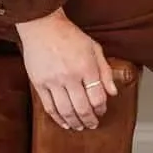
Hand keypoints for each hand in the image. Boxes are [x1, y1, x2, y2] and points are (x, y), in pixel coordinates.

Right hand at [15, 8, 117, 130]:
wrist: (42, 25)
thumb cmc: (69, 35)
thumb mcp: (93, 47)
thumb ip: (105, 70)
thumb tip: (112, 92)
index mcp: (86, 66)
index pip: (98, 97)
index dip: (101, 108)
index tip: (101, 110)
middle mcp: (70, 76)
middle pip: (83, 108)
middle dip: (90, 120)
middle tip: (92, 124)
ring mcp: (53, 81)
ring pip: (66, 111)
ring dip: (75, 123)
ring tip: (79, 127)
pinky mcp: (39, 83)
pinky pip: (49, 107)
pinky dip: (57, 119)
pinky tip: (64, 123)